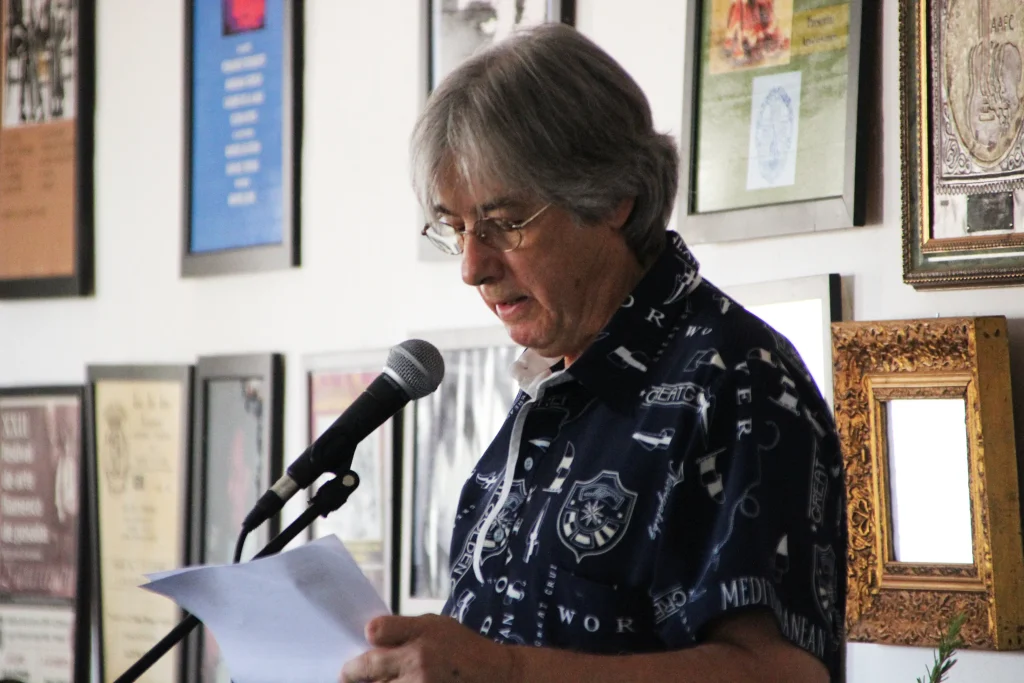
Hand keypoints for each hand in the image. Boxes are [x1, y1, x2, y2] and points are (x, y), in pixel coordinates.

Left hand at [340, 614, 518, 682]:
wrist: (495, 676)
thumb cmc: (463, 647)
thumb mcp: (438, 624)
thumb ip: (406, 629)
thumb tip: (370, 637)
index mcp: (421, 634)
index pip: (377, 631)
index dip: (367, 637)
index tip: (363, 644)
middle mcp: (417, 662)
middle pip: (367, 666)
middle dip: (352, 672)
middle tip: (347, 674)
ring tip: (369, 682)